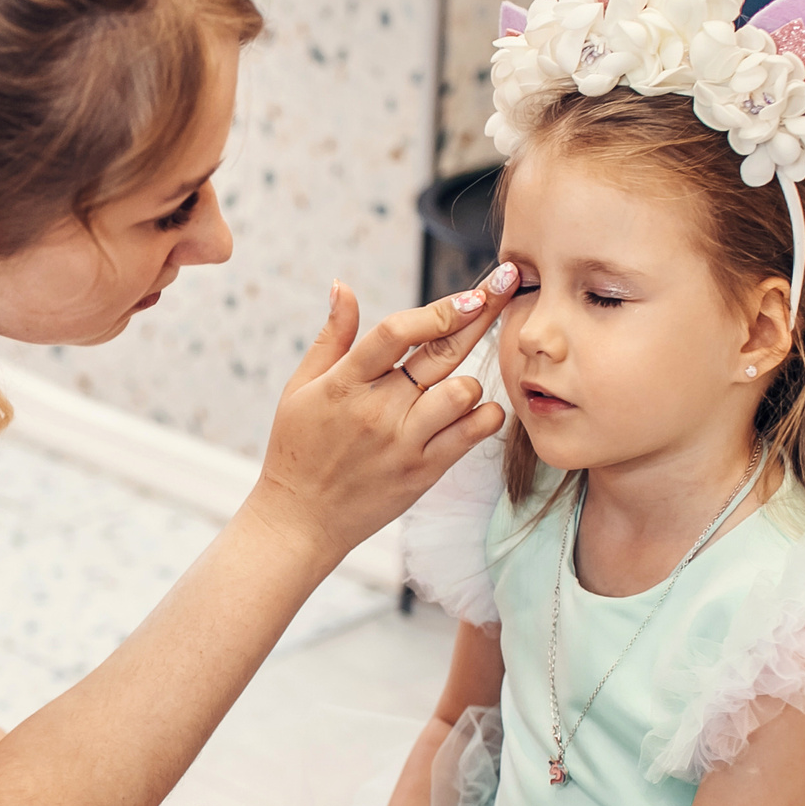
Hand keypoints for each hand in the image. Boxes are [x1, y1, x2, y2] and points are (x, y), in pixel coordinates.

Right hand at [249, 269, 516, 568]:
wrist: (300, 520)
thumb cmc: (297, 449)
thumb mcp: (299, 388)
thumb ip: (331, 337)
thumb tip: (342, 286)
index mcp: (344, 383)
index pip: (398, 331)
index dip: (440, 308)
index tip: (472, 292)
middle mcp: (377, 410)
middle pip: (441, 352)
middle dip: (481, 313)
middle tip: (507, 285)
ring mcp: (403, 442)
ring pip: (463, 392)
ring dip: (468, 382)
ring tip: (454, 388)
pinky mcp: (423, 472)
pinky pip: (472, 434)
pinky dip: (485, 416)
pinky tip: (476, 411)